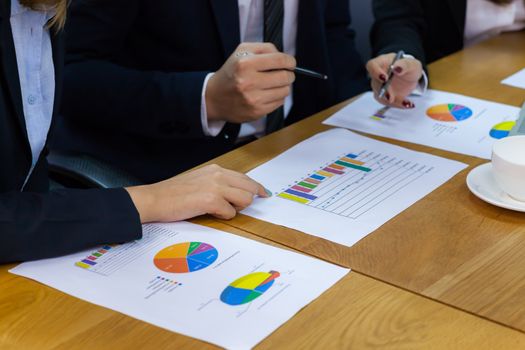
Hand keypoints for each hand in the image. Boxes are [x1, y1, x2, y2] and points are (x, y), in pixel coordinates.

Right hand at [125, 164, 268, 222]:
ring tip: (219, 210)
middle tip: (242, 208)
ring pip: (245, 199)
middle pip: (250, 187)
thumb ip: (217, 184)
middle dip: (250, 199)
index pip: (244, 178)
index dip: (255, 187)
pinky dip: (223, 217)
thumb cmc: (173, 194)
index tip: (263, 193)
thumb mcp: (198, 181)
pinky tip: (209, 213)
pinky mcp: (211, 200)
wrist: (154, 199)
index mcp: (215, 170)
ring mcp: (216, 186)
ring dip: (236, 209)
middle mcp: (218, 174)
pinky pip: (231, 212)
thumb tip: (234, 194)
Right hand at [206, 42, 295, 123]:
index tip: (290, 63)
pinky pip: (279, 103)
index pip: (280, 60)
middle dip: (288, 74)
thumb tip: (285, 58)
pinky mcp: (256, 112)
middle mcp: (249, 82)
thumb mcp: (242, 51)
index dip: (290, 61)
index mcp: (245, 64)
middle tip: (283, 73)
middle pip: (285, 77)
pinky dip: (277, 97)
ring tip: (273, 84)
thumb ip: (265, 48)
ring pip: (285, 91)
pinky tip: (267, 94)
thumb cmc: (231, 72)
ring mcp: (253, 99)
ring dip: (283, 86)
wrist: (214, 98)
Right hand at [366, 53, 422, 108]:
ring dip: (393, 101)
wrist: (410, 77)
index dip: (375, 72)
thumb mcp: (412, 64)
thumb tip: (396, 68)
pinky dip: (397, 104)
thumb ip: (405, 65)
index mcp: (382, 62)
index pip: (372, 65)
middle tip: (391, 98)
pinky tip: (407, 103)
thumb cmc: (409, 67)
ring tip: (407, 103)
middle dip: (384, 92)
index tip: (384, 79)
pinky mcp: (382, 96)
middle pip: (376, 83)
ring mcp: (379, 86)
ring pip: (380, 96)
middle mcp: (377, 74)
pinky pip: (387, 102)